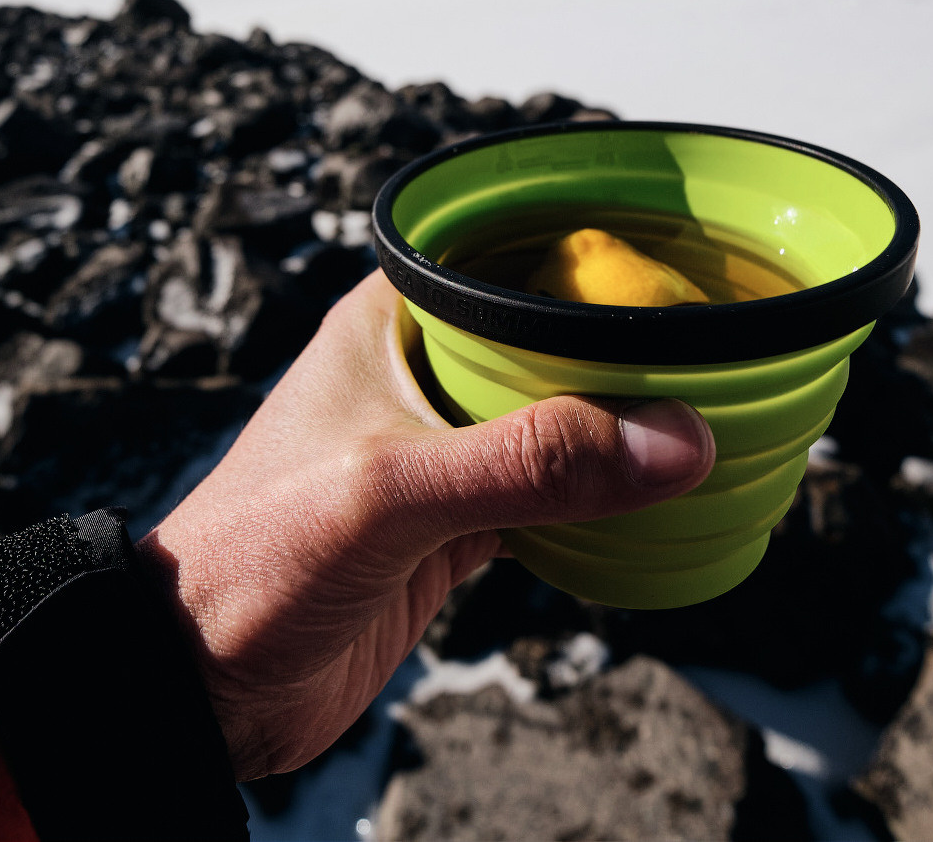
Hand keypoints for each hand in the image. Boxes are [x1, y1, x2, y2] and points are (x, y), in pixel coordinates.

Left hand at [136, 272, 715, 779]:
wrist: (202, 683)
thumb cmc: (252, 560)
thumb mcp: (393, 494)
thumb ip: (529, 463)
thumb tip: (673, 440)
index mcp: (390, 320)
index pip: (507, 254)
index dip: (592, 248)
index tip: (687, 254)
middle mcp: (419, 372)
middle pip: (552, 340)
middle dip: (631, 348)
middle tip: (731, 347)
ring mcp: (440, 451)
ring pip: (559, 420)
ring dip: (623, 428)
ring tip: (721, 414)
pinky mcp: (453, 525)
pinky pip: (552, 495)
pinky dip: (604, 500)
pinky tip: (659, 501)